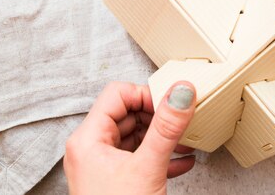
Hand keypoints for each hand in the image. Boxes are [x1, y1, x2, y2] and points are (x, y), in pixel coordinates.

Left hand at [64, 81, 196, 194]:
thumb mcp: (148, 167)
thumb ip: (167, 127)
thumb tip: (181, 92)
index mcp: (88, 140)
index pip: (118, 95)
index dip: (147, 95)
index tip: (171, 105)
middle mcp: (91, 150)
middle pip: (128, 114)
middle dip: (159, 118)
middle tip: (181, 122)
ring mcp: (102, 167)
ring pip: (136, 137)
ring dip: (163, 138)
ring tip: (185, 142)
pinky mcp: (115, 182)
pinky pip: (139, 157)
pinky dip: (161, 156)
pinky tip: (182, 162)